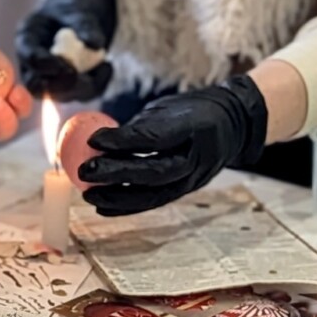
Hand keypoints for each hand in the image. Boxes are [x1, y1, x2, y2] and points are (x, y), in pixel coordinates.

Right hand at [14, 0, 117, 100]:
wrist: (85, 5)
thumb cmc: (75, 1)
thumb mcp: (78, 7)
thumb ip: (84, 24)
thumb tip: (94, 44)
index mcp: (28, 37)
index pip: (29, 57)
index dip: (44, 65)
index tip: (67, 66)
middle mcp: (34, 61)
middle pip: (38, 86)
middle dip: (60, 86)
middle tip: (82, 77)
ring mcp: (51, 75)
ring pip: (61, 94)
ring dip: (83, 87)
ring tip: (104, 65)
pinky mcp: (70, 82)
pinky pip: (81, 93)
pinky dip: (96, 85)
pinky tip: (107, 67)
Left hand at [78, 75, 268, 215]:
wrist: (233, 127)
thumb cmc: (191, 112)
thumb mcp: (169, 109)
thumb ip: (140, 126)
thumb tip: (95, 136)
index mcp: (194, 126)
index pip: (155, 137)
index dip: (123, 140)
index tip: (92, 139)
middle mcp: (197, 157)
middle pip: (154, 171)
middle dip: (116, 173)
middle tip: (84, 171)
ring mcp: (194, 178)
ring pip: (155, 193)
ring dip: (118, 196)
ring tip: (88, 195)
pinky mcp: (187, 190)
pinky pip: (155, 201)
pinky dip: (128, 206)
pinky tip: (102, 207)